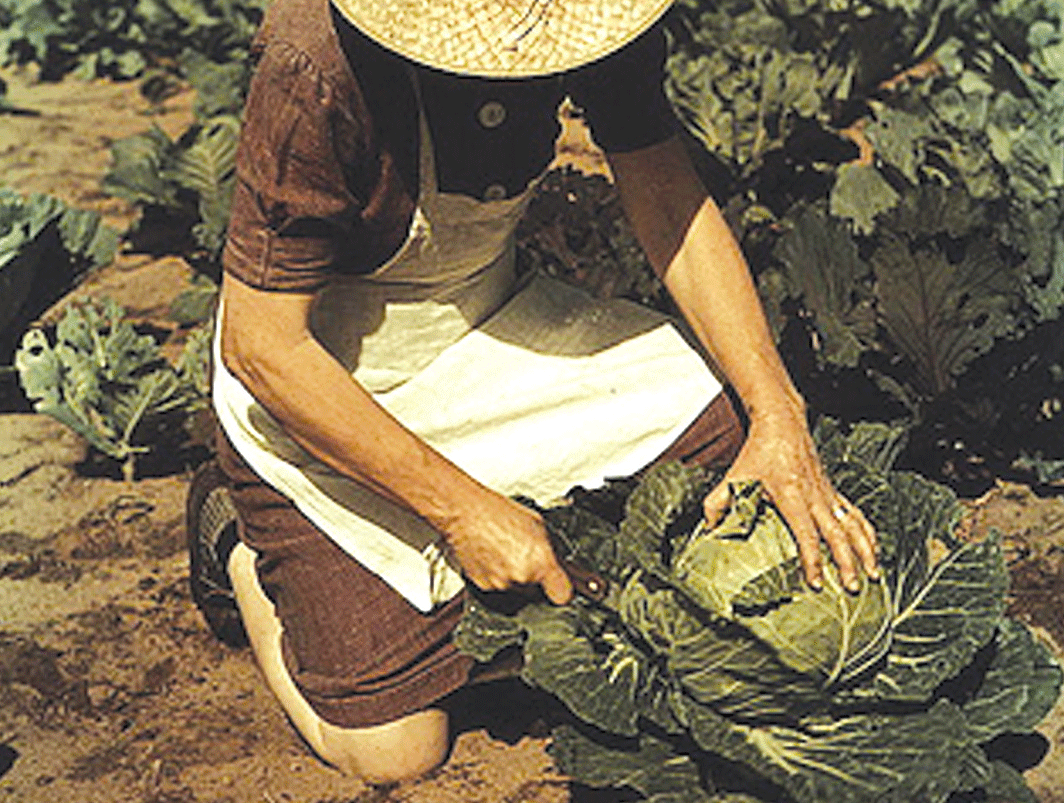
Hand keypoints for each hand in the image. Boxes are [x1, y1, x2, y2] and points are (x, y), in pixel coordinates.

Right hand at [441, 490, 573, 604]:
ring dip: (516, 578)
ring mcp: (501, 585)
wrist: (464, 513)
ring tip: (507, 552)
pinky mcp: (483, 588)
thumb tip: (563, 564)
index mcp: (540, 561)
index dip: (563, 590)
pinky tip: (494, 557)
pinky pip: (498, 588)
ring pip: (517, 591)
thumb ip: (554, 550)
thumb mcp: (538, 524)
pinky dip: (498, 577)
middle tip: (526, 556)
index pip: (563, 595)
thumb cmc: (497, 512)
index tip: (561, 585)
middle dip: (536, 579)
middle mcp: (522, 577)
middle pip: (538, 593)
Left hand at [701, 404, 879, 591]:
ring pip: (853, 525)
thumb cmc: (757, 452)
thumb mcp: (733, 477)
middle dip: (846, 563)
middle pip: (836, 534)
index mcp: (791, 495)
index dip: (812, 560)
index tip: (815, 582)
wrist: (782, 423)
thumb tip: (707, 532)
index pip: (805, 534)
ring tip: (874, 575)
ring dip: (866, 550)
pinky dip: (868, 533)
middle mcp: (815, 496)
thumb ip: (717, 504)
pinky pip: (856, 514)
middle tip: (851, 588)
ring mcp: (828, 494)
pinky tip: (874, 551)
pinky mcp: (834, 491)